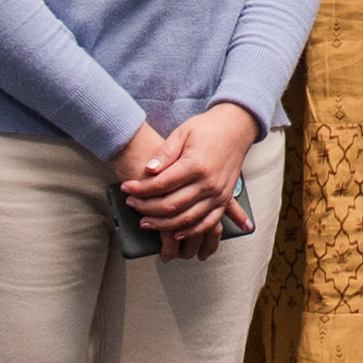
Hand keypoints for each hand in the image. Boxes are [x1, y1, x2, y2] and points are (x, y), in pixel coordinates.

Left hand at [117, 104, 259, 260]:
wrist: (236, 129)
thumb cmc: (207, 129)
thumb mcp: (182, 133)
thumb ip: (164, 153)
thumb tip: (148, 169)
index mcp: (196, 165)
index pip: (161, 184)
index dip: (140, 189)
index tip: (126, 187)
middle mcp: (208, 183)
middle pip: (171, 205)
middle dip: (146, 208)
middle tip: (131, 204)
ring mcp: (218, 194)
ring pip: (186, 219)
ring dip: (163, 224)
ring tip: (145, 221)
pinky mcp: (224, 200)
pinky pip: (208, 223)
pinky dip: (191, 232)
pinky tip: (176, 234)